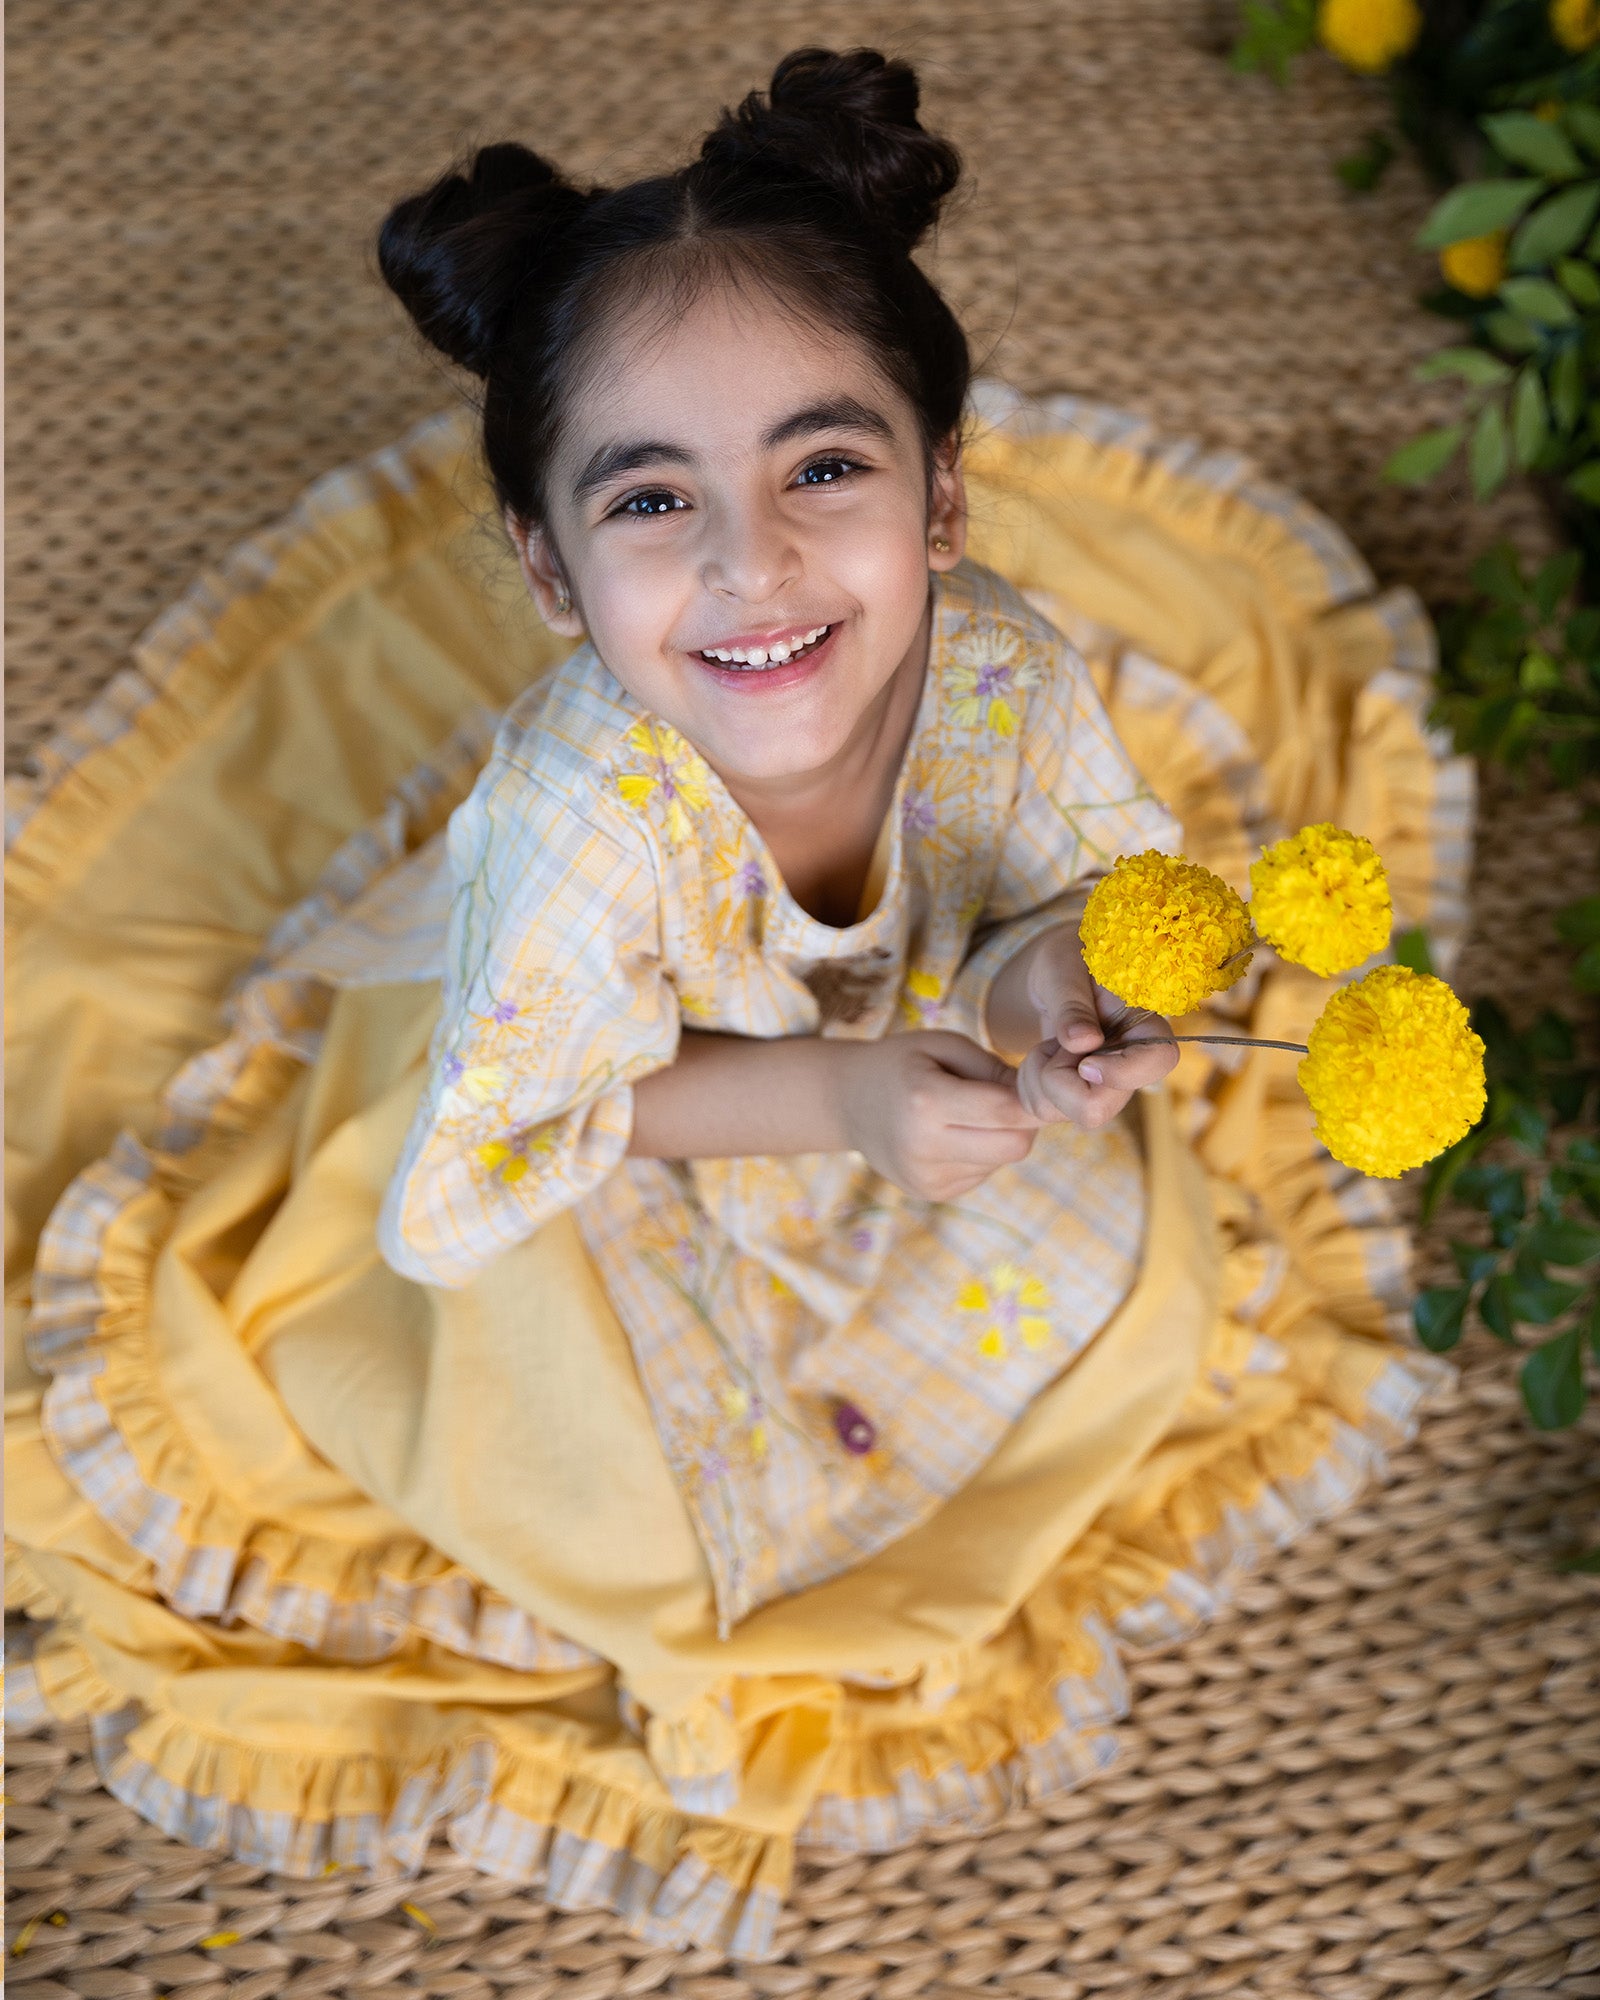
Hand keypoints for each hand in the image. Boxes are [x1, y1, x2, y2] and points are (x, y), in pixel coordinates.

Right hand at [833, 1031, 1042, 1202]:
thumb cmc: (902, 1063)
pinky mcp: (929, 1193)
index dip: (1036, 1100)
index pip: (1006, 1111)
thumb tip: (1041, 1098)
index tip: (1044, 1086)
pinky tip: (953, 1134)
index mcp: (925, 1101)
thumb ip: (994, 1069)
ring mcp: (925, 1177)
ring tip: (969, 1114)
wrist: (847, 1102)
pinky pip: (981, 1174)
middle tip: (1012, 1100)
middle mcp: (923, 1147)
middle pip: (1014, 1146)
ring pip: (1000, 1161)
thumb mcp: (944, 1045)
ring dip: (999, 1137)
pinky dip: (980, 1153)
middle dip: (1024, 1123)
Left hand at [1008, 925, 1177, 1131]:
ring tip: (1050, 1042)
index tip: (1084, 1058)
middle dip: (1058, 1080)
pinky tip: (1043, 1056)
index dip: (1121, 1072)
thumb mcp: (1063, 969)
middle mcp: (1131, 1066)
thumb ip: (1071, 1003)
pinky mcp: (1078, 1097)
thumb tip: (1082, 1041)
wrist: (1058, 975)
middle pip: (1098, 1110)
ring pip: (1064, 1114)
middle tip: (1056, 1043)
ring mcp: (1106, 1087)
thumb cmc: (1067, 960)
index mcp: (1144, 1025)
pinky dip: (1029, 1086)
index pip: (1160, 1061)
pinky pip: (1041, 1111)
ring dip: (1041, 1079)